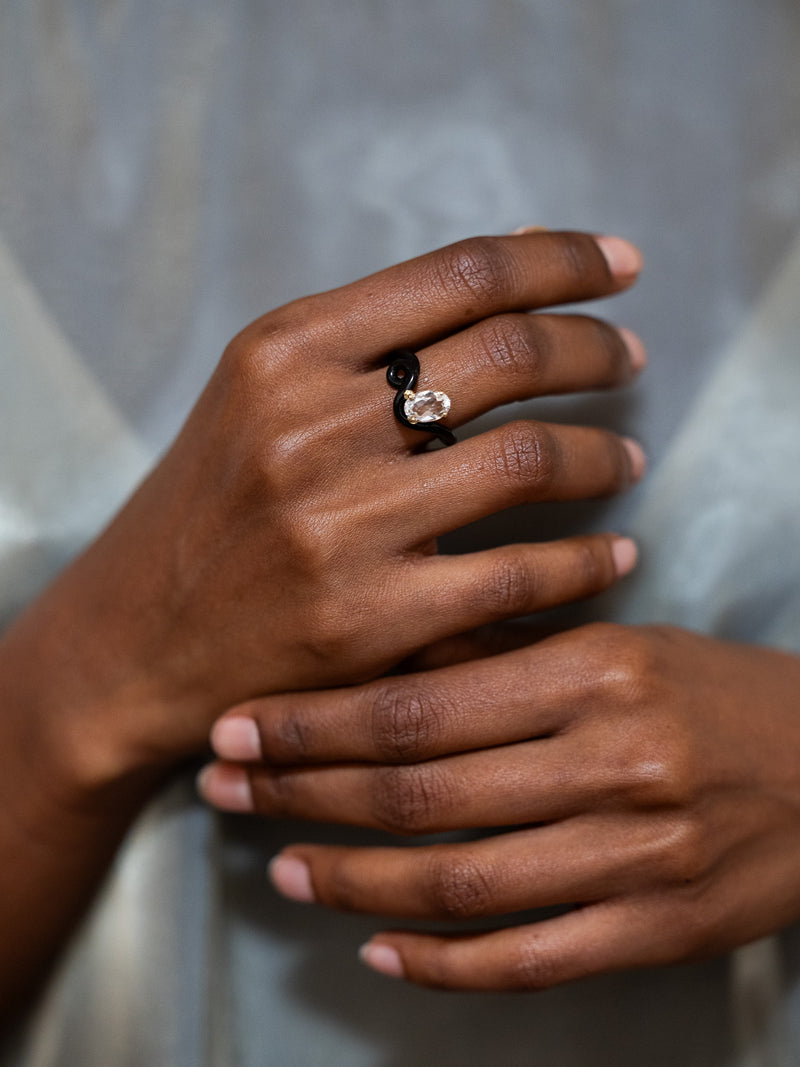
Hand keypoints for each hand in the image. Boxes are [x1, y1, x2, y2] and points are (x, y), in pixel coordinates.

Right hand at [1, 232, 644, 788]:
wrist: (137, 640)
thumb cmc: (213, 510)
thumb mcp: (261, 397)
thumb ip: (368, 341)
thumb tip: (511, 277)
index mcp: (284, 350)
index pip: (462, 272)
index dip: (561, 259)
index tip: (620, 265)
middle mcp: (309, 425)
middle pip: (509, 353)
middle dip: (595, 347)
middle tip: (629, 358)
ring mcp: (339, 526)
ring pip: (529, 459)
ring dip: (606, 455)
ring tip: (629, 460)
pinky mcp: (370, 621)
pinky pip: (520, 575)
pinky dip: (588, 563)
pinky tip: (615, 556)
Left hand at [201, 624, 799, 990]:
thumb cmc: (712, 694)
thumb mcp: (619, 644)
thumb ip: (507, 650)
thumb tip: (387, 655)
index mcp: (595, 672)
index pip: (419, 705)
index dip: (316, 721)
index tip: (241, 723)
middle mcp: (611, 763)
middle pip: (421, 790)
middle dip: (304, 792)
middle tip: (225, 788)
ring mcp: (637, 857)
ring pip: (461, 883)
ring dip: (355, 882)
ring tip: (283, 871)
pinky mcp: (659, 931)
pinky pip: (530, 960)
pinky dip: (444, 963)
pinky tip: (378, 949)